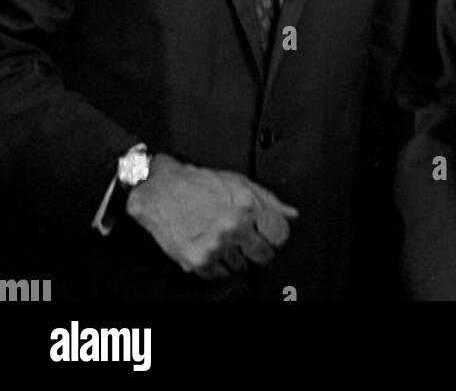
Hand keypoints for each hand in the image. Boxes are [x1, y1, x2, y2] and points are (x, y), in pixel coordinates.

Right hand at [126, 153, 297, 278]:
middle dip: (259, 248)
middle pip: (264, 255)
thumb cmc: (199, 184)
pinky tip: (212, 247)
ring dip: (237, 256)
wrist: (162, 192)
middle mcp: (233, 227)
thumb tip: (292, 214)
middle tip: (247, 239)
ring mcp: (216, 246)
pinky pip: (220, 275)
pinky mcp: (199, 261)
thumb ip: (269, 200)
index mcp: (247, 206)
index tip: (270, 233)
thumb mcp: (239, 182)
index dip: (276, 234)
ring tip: (224, 238)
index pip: (280, 234)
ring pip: (242, 266)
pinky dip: (218, 265)